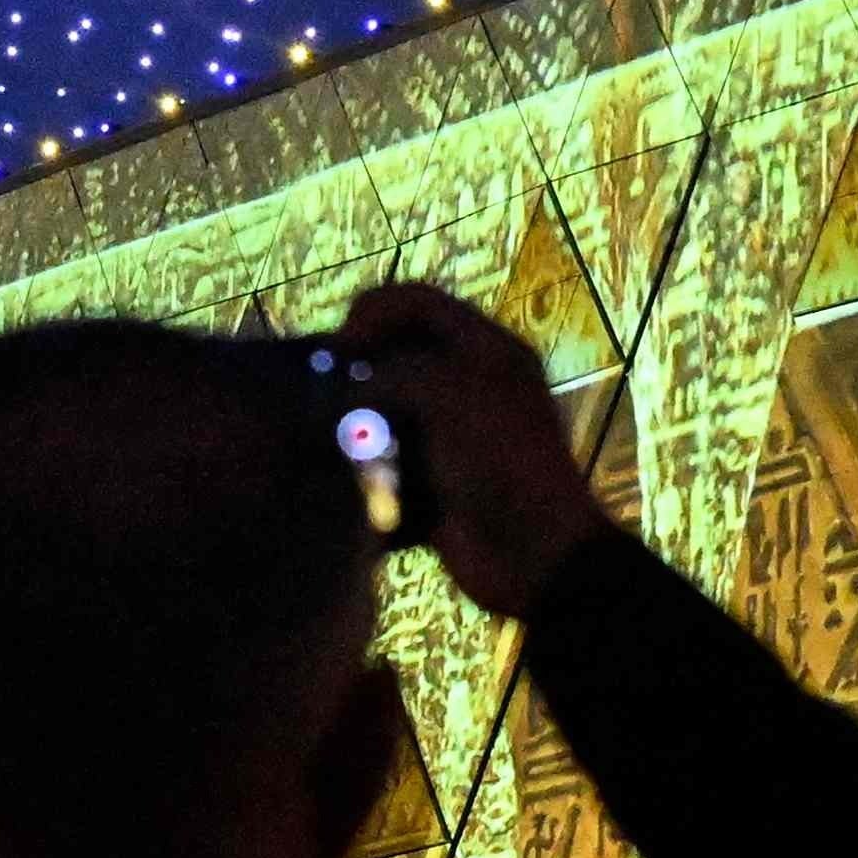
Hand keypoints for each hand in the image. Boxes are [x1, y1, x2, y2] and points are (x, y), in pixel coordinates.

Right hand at [330, 280, 615, 620]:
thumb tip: (342, 387)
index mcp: (486, 350)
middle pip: (396, 353)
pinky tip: (339, 465)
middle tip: (323, 386)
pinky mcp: (431, 479)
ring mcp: (449, 434)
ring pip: (385, 406)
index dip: (373, 311)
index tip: (340, 344)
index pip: (418, 303)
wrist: (534, 553)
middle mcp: (468, 384)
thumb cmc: (500, 460)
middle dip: (356, 365)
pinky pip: (384, 457)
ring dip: (353, 414)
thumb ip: (391, 374)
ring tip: (324, 427)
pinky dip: (359, 459)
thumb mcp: (451, 394)